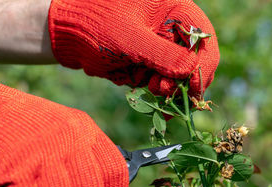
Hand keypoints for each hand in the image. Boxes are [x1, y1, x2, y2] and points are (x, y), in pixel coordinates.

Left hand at [48, 0, 219, 98]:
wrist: (67, 33)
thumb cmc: (96, 25)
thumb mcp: (130, 38)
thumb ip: (162, 55)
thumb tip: (191, 72)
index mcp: (174, 10)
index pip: (203, 40)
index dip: (202, 66)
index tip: (191, 88)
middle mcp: (172, 29)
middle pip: (194, 62)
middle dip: (180, 81)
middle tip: (161, 91)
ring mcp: (160, 47)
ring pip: (177, 76)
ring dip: (164, 87)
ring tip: (147, 87)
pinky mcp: (149, 62)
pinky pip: (159, 81)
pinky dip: (151, 88)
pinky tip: (137, 83)